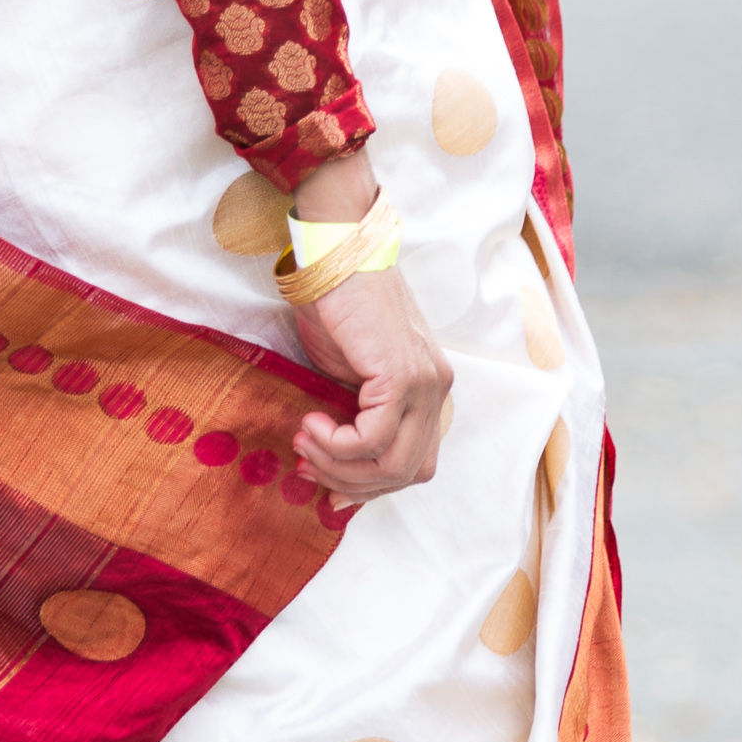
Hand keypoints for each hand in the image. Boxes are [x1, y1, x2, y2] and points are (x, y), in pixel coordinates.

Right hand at [289, 256, 454, 501]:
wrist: (337, 253)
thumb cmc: (338, 304)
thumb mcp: (348, 373)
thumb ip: (352, 414)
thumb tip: (331, 462)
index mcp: (429, 389)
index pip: (416, 462)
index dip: (373, 485)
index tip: (331, 488)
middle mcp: (437, 389)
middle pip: (410, 472)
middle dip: (354, 483)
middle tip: (309, 466)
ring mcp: (425, 383)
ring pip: (395, 464)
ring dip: (340, 466)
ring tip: (304, 442)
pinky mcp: (402, 375)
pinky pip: (373, 438)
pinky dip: (337, 444)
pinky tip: (310, 423)